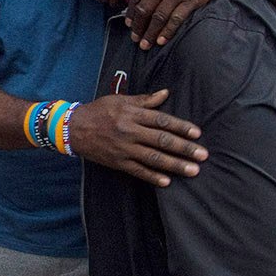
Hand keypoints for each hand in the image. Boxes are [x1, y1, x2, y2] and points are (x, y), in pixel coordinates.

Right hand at [68, 90, 207, 186]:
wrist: (72, 128)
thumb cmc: (98, 111)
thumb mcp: (120, 100)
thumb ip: (144, 99)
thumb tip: (166, 93)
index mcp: (132, 114)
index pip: (161, 120)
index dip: (181, 127)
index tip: (197, 134)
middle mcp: (129, 131)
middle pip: (162, 140)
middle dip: (185, 148)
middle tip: (203, 155)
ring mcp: (123, 148)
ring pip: (153, 158)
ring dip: (175, 165)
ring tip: (192, 170)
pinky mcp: (117, 162)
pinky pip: (138, 171)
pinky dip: (152, 177)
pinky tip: (167, 181)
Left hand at [121, 0, 241, 48]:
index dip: (131, 13)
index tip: (128, 25)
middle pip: (145, 8)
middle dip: (138, 26)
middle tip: (135, 39)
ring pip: (158, 16)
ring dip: (150, 33)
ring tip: (145, 45)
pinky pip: (176, 18)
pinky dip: (167, 31)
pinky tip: (162, 40)